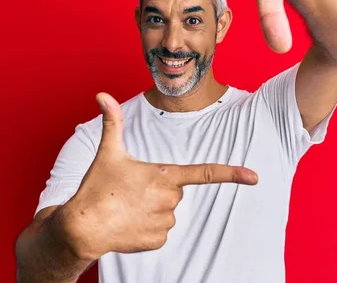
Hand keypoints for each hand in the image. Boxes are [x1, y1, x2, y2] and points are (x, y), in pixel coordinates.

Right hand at [57, 92, 258, 259]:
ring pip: (167, 212)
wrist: (82, 228)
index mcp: (164, 175)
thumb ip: (112, 121)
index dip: (232, 173)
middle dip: (158, 189)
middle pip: (175, 191)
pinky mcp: (158, 241)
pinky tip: (128, 223)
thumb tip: (102, 94)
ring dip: (152, 209)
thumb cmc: (97, 187)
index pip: (204, 173)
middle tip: (131, 190)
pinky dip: (147, 227)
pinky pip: (160, 230)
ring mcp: (165, 223)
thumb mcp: (108, 152)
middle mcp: (170, 199)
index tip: (254, 177)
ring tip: (127, 207)